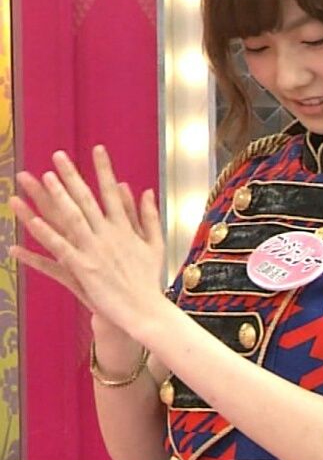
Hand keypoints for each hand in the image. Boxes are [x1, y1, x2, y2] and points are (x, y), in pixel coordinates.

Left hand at [9, 147, 164, 336]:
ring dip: (54, 198)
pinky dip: (46, 236)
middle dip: (71, 176)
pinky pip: (60, 250)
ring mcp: (94, 251)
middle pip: (86, 200)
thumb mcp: (155, 244)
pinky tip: (31, 224)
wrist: (144, 310)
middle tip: (58, 156)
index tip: (97, 149)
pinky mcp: (83, 270)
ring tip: (40, 179)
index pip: (111, 191)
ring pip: (70, 219)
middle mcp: (108, 234)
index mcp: (123, 227)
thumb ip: (148, 216)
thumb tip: (146, 191)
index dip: (103, 169)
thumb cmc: (148, 279)